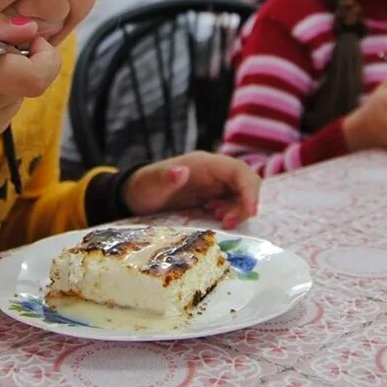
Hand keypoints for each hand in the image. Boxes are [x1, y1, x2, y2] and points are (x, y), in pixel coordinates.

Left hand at [122, 151, 260, 228]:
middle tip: (228, 222)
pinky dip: (232, 213)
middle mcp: (214, 172)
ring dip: (239, 209)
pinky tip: (218, 219)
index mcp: (204, 164)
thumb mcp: (151, 185)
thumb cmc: (144, 187)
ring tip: (221, 221)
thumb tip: (181, 171)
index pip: (238, 171)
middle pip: (246, 182)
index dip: (249, 189)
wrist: (136, 195)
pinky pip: (233, 202)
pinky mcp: (213, 196)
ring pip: (242, 193)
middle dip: (246, 203)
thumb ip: (166, 178)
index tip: (250, 211)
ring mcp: (215, 184)